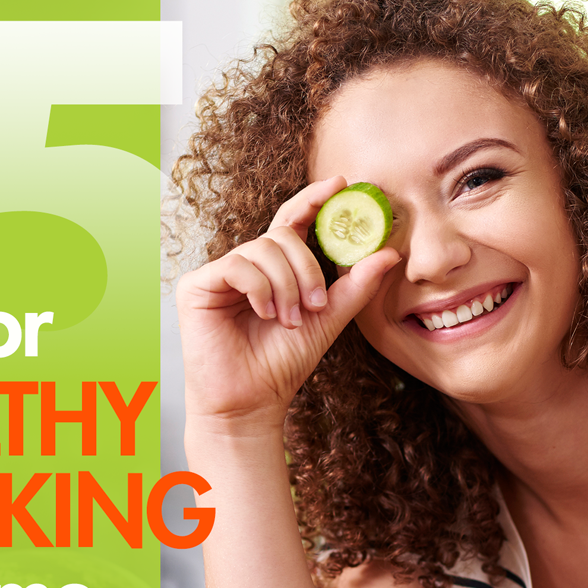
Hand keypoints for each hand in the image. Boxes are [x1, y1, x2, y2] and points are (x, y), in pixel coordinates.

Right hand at [177, 176, 400, 432]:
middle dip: (306, 269)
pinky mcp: (197, 286)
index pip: (293, 221)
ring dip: (286, 287)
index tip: (340, 184)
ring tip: (289, 320)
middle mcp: (246, 266)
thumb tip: (390, 253)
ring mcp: (220, 274)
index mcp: (274, 269)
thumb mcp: (327, 320)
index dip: (313, 199)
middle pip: (282, 236)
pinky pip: (237, 265)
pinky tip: (265, 314)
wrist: (252, 402)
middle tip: (315, 305)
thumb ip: (355, 286)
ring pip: (262, 250)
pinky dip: (260, 289)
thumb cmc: (283, 364)